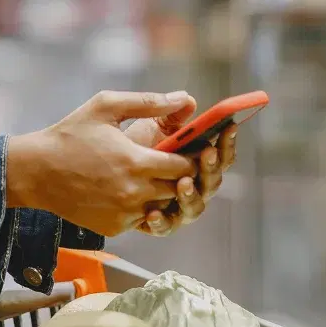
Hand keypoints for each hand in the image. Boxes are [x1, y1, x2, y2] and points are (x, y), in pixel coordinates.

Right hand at [5, 91, 198, 236]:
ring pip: (162, 207)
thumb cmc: (70, 134)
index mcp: (136, 162)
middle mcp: (134, 193)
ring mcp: (124, 214)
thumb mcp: (106, 106)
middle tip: (171, 161)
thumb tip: (185, 98)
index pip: (185, 166)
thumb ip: (148, 102)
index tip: (190, 149)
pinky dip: (141, 207)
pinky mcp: (114, 228)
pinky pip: (141, 220)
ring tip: (147, 174)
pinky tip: (126, 188)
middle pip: (178, 189)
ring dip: (161, 193)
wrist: (36, 172)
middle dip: (179, 176)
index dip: (192, 158)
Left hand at [130, 111, 237, 234]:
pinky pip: (166, 227)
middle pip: (212, 182)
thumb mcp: (146, 125)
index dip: (227, 142)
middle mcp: (190, 184)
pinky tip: (152, 212)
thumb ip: (168, 114)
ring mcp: (176, 205)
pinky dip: (162, 221)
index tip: (229, 127)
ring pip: (195, 207)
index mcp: (192, 160)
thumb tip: (187, 100)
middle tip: (206, 153)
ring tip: (182, 183)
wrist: (96, 167)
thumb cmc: (126, 145)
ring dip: (192, 196)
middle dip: (211, 168)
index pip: (219, 154)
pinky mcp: (157, 222)